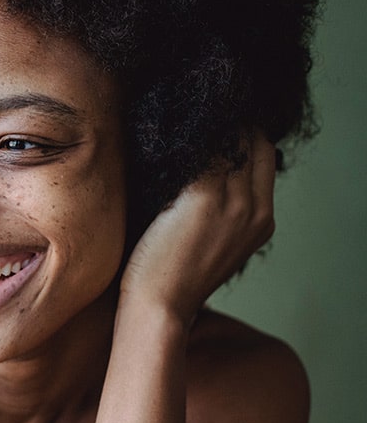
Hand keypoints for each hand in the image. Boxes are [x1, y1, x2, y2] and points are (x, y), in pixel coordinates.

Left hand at [119, 130, 276, 324]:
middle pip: (250, 143)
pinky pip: (199, 151)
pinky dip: (183, 139)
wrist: (160, 306)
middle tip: (193, 116)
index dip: (241, 135)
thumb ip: (222, 213)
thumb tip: (204, 175)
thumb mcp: (215, 245)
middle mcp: (254, 208)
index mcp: (263, 222)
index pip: (263, 156)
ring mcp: (232, 201)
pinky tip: (162, 131)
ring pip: (226, 142)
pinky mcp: (201, 196)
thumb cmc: (174, 279)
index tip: (215, 125)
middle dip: (226, 125)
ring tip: (174, 120)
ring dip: (203, 127)